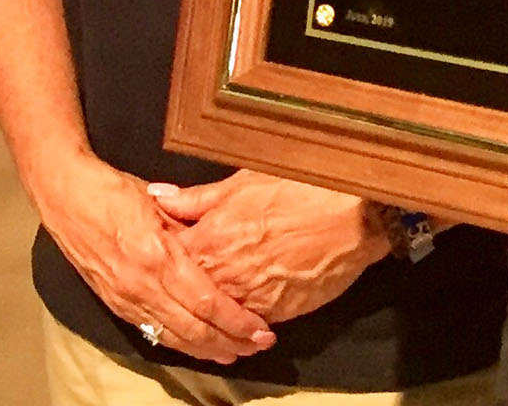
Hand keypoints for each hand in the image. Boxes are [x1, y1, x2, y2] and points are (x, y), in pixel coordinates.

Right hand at [35, 156, 272, 363]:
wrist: (63, 195)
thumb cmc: (111, 191)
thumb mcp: (158, 202)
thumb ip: (188, 229)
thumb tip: (219, 249)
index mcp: (158, 256)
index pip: (207, 301)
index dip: (237, 321)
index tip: (262, 330)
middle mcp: (142, 285)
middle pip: (194, 329)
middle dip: (230, 342)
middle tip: (257, 347)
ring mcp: (125, 298)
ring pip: (173, 337)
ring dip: (206, 350)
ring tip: (233, 354)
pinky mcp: (114, 303)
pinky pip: (151, 332)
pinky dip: (178, 343)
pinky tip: (194, 347)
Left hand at [149, 173, 391, 322]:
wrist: (351, 216)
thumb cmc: (295, 190)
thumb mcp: (240, 184)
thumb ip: (195, 199)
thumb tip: (156, 196)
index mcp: (208, 240)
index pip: (168, 259)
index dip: (161, 259)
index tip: (156, 258)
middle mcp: (224, 275)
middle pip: (189, 295)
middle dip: (181, 295)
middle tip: (176, 293)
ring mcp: (251, 297)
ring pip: (218, 316)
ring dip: (211, 316)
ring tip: (208, 312)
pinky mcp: (278, 313)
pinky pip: (249, 323)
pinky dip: (241, 323)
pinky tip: (238, 319)